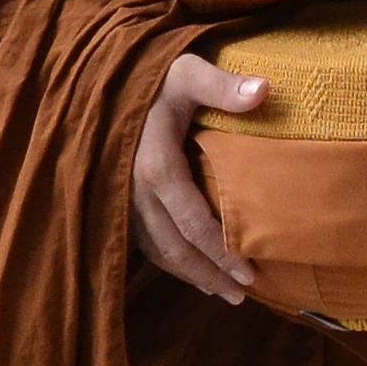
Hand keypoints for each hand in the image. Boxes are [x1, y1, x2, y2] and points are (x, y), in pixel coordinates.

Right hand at [132, 51, 266, 301]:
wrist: (103, 73)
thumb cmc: (151, 72)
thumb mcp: (186, 70)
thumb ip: (221, 84)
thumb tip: (264, 91)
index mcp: (154, 168)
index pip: (194, 225)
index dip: (222, 254)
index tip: (251, 275)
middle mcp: (133, 192)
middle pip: (175, 248)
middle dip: (209, 275)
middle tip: (242, 295)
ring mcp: (120, 199)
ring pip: (156, 250)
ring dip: (189, 274)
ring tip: (221, 291)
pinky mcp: (115, 199)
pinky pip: (143, 240)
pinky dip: (168, 259)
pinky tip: (188, 267)